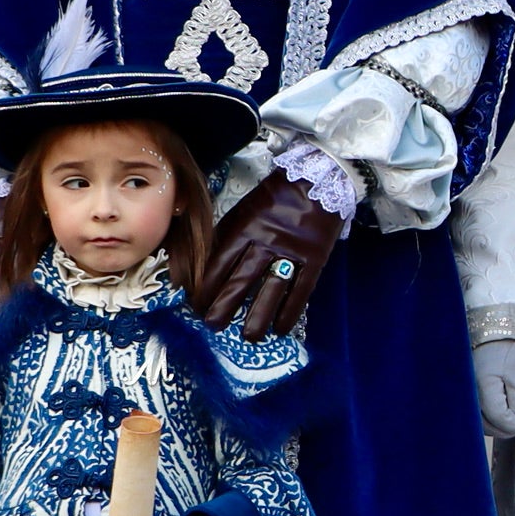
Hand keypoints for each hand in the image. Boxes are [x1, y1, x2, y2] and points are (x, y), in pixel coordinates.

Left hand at [195, 166, 345, 341]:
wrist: (318, 178)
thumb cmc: (274, 197)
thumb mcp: (244, 209)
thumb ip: (225, 236)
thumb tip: (199, 266)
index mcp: (245, 226)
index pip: (220, 262)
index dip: (206, 287)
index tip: (196, 305)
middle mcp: (266, 240)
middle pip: (242, 278)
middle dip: (224, 305)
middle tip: (213, 326)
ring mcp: (292, 251)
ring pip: (271, 288)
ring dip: (258, 315)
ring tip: (248, 337)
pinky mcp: (315, 258)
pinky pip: (301, 290)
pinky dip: (290, 311)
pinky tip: (280, 329)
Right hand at [474, 336, 514, 439]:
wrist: (489, 335)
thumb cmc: (504, 350)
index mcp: (482, 387)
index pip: (499, 418)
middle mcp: (468, 395)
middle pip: (488, 426)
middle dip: (508, 430)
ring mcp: (464, 397)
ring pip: (481, 424)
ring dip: (498, 427)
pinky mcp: (465, 397)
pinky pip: (476, 416)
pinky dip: (490, 420)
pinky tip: (503, 416)